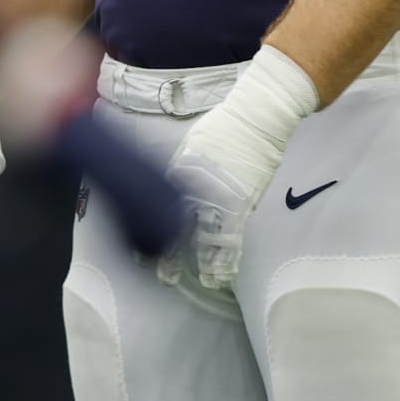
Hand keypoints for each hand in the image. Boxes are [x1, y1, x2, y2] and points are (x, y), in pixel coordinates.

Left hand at [156, 109, 277, 291]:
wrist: (256, 119)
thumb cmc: (222, 127)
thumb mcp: (189, 145)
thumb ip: (179, 169)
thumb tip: (168, 185)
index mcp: (181, 174)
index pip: (161, 212)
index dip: (152, 235)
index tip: (142, 254)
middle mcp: (198, 191)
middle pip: (181, 231)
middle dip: (172, 257)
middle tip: (164, 276)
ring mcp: (222, 200)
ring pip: (207, 242)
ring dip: (201, 263)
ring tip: (195, 281)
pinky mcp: (243, 205)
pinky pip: (233, 239)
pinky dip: (226, 259)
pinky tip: (220, 275)